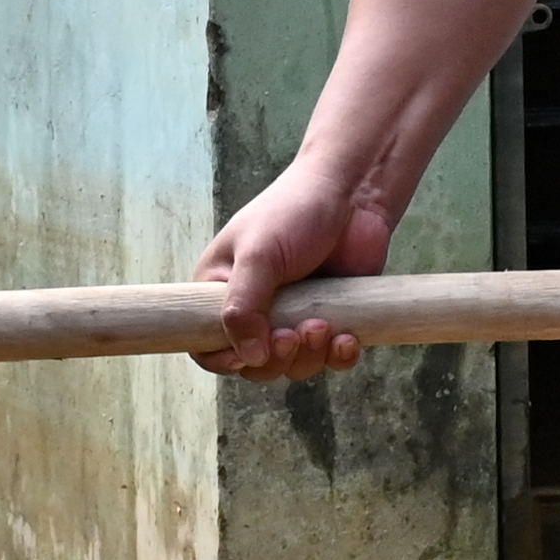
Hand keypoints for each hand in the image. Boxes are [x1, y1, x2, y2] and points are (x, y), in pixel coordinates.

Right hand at [194, 155, 397, 375]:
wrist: (352, 194)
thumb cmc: (294, 210)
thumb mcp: (258, 254)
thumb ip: (243, 306)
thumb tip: (248, 357)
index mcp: (221, 291)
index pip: (206, 343)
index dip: (223, 359)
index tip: (247, 356)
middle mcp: (255, 309)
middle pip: (254, 364)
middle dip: (276, 358)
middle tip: (293, 334)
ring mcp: (295, 317)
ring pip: (294, 365)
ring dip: (309, 356)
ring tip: (323, 324)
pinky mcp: (332, 319)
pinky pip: (331, 359)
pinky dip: (338, 357)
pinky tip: (348, 338)